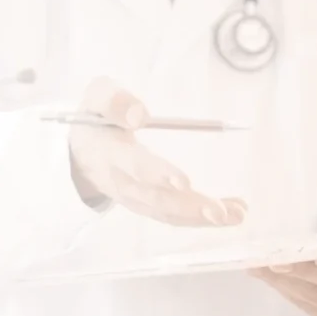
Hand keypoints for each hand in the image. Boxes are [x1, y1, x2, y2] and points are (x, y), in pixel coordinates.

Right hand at [70, 77, 246, 226]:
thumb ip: (114, 100)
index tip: (184, 181)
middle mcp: (121, 182)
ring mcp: (134, 198)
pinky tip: (233, 213)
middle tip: (221, 211)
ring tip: (237, 215)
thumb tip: (138, 114)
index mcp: (109, 152)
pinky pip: (175, 217)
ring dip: (203, 217)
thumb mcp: (98, 97)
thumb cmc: (97, 118)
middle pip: (156, 198)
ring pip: (168, 213)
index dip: (157, 173)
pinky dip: (202, 218)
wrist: (79, 150)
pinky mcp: (147, 206)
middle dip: (189, 206)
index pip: (134, 165)